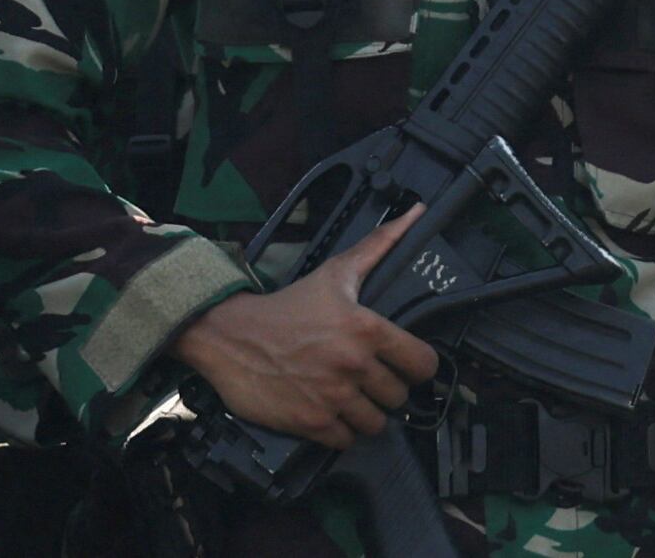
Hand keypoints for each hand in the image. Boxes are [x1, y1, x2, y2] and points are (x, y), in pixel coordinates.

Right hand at [172, 213, 439, 450]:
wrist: (231, 335)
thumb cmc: (287, 305)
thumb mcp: (337, 273)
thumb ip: (380, 246)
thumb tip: (416, 214)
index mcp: (368, 330)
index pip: (423, 364)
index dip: (419, 367)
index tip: (407, 366)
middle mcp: (354, 365)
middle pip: (399, 397)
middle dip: (388, 391)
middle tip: (372, 382)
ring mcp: (333, 397)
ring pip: (376, 424)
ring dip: (366, 415)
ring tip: (353, 401)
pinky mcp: (310, 423)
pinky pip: (346, 441)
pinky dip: (341, 432)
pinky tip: (331, 415)